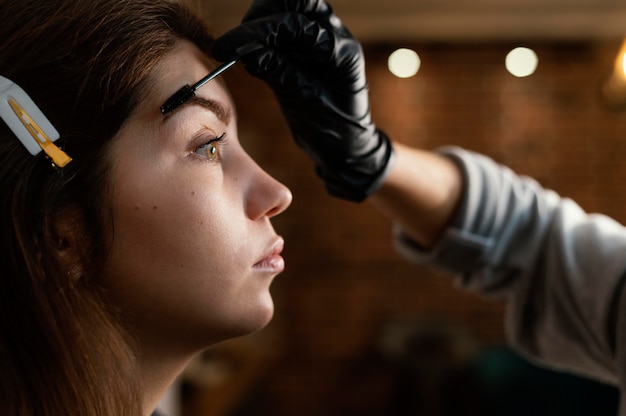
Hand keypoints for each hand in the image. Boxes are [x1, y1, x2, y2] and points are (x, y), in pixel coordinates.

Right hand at [212, 0, 394, 201]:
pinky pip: (285, 30)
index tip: (226, 49)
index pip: (295, 24)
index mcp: (341, 50)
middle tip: (238, 43)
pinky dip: (264, 37)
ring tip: (243, 51)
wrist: (347, 149)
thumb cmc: (334, 131)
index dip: (257, 33)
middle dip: (262, 15)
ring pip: (289, 9)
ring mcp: (324, 40)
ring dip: (262, 23)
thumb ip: (279, 73)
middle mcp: (335, 37)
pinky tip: (251, 57)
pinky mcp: (309, 49)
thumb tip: (246, 52)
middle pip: (295, 2)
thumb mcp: (305, 104)